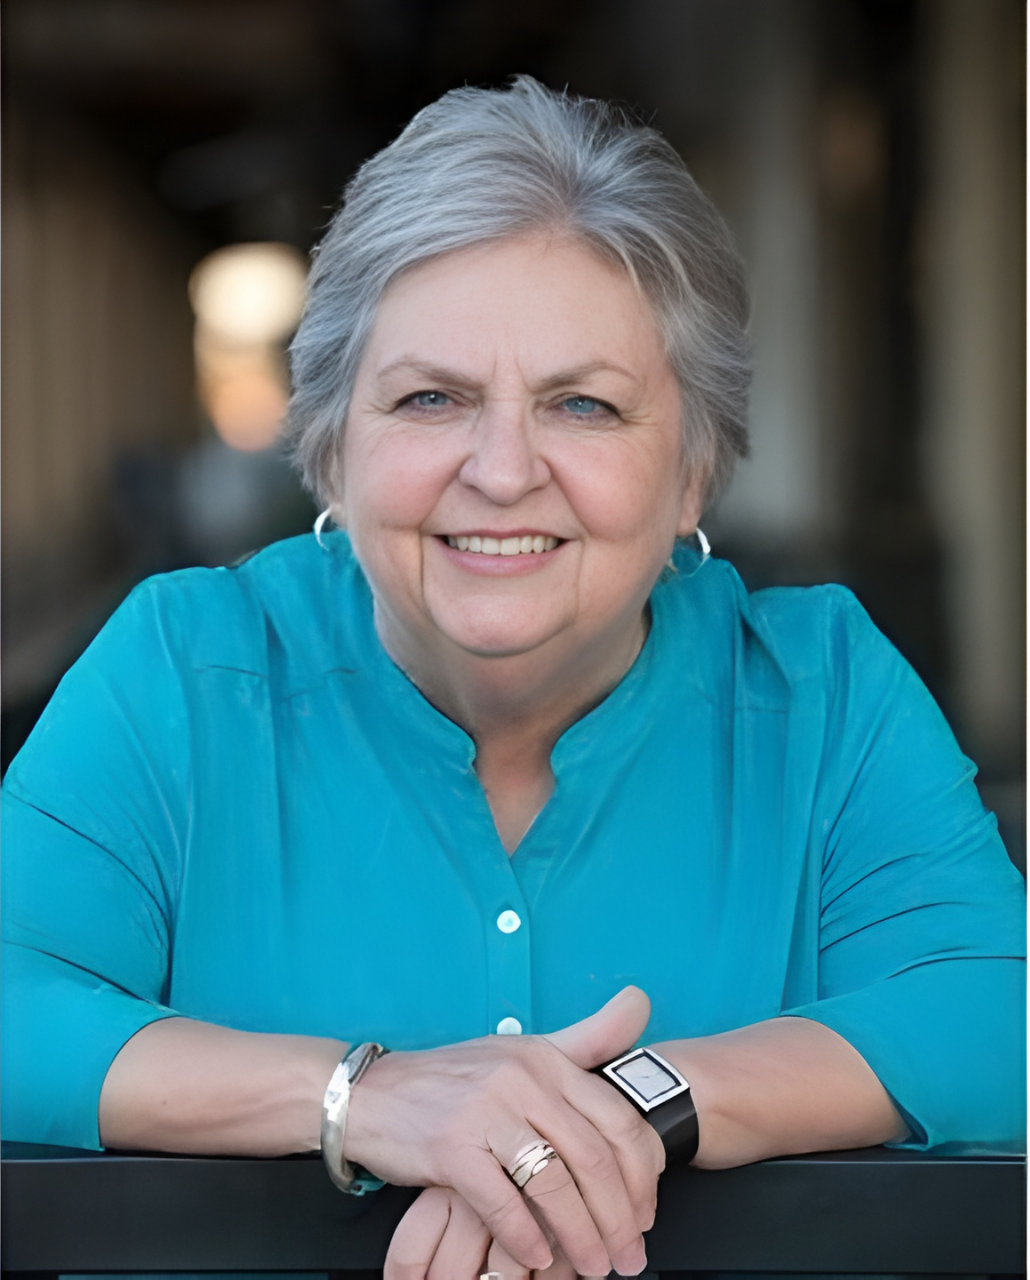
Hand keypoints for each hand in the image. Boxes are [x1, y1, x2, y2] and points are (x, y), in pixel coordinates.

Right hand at [347, 987, 663, 1276]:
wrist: (374, 1093)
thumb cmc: (457, 1080)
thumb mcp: (523, 1051)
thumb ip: (585, 1038)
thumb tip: (641, 1003)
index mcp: (547, 1058)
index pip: (617, 1118)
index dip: (641, 1174)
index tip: (646, 1213)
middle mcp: (523, 1078)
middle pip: (593, 1157)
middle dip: (619, 1217)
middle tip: (630, 1257)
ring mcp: (486, 1111)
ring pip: (554, 1184)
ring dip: (581, 1237)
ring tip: (593, 1267)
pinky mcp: (452, 1147)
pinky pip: (502, 1202)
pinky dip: (526, 1238)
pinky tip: (538, 1258)